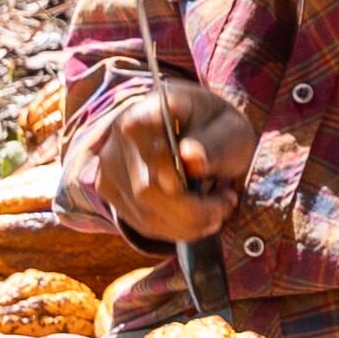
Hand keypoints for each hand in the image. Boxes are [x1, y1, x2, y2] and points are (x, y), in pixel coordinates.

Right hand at [97, 80, 254, 245]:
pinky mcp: (108, 190)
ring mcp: (108, 164)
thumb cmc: (214, 127)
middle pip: (148, 188)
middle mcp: (118, 136)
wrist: (192, 128)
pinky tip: (196, 217)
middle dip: (194, 208)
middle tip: (227, 203)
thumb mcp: (230, 128)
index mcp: (149, 110)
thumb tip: (190, 158)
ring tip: (217, 209)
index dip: (174, 170)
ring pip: (144, 212)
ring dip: (187, 222)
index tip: (212, 182)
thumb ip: (215, 143)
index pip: (150, 144)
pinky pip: (140, 222)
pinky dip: (174, 227)